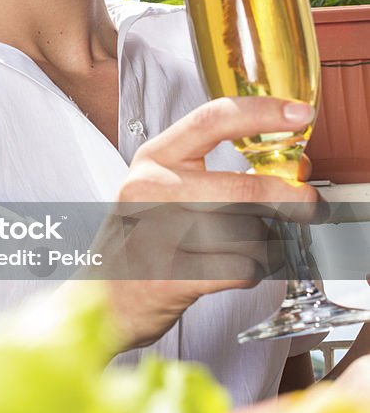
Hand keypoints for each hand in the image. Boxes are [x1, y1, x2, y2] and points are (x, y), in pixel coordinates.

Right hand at [97, 97, 324, 350]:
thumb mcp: (165, 190)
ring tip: (243, 248)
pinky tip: (232, 269)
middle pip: (244, 190)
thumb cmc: (143, 240)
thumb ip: (220, 173)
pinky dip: (250, 271)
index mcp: (153, 158)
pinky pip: (240, 269)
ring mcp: (157, 234)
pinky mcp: (170, 276)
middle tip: (310, 205)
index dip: (262, 113)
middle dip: (289, 199)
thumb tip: (292, 168)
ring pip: (247, 234)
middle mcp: (150, 189)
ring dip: (262, 244)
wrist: (102, 299)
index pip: (212, 120)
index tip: (299, 115)